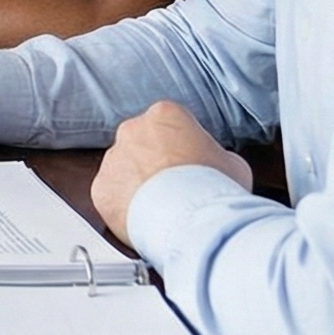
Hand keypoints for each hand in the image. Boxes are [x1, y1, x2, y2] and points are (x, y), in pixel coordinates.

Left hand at [94, 100, 251, 242]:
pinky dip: (125, 207)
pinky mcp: (100, 189)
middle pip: (142, 145)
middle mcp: (132, 130)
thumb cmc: (213, 189)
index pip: (170, 125)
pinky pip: (112, 196)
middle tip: (176, 188)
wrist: (190, 220)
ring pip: (124, 170)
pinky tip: (146, 218)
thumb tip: (211, 163)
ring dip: (138, 185)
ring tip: (163, 208)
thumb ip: (214, 154)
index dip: (183, 148)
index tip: (190, 166)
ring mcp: (113, 159)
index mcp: (165, 115)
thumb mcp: (232, 163)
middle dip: (156, 164)